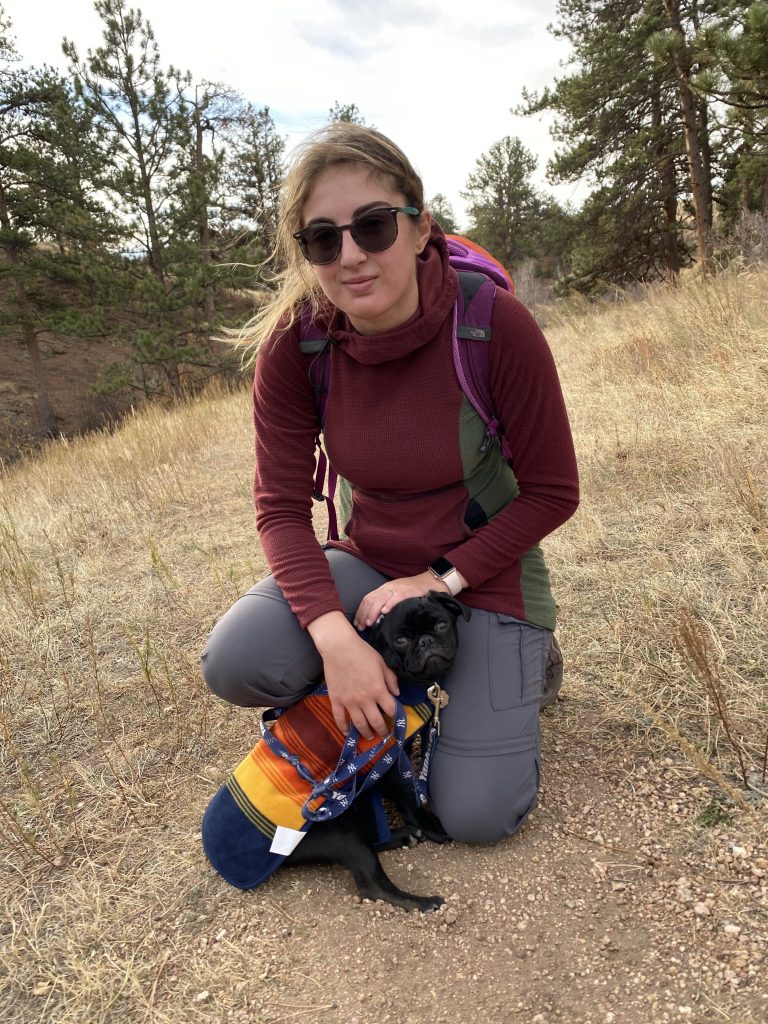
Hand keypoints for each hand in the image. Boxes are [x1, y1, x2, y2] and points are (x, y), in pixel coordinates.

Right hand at [307, 611, 399, 738]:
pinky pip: (339, 719)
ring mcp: (349, 701)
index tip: (396, 719)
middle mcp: (365, 699)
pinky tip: (347, 733)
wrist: (339, 647)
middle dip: (382, 730)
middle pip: (376, 721)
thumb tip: (397, 693)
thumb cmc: (362, 652)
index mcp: (378, 689)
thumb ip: (391, 679)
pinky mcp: (336, 700)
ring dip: (366, 733)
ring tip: (370, 737)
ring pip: (359, 724)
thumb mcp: (381, 663)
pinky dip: (343, 728)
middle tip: (384, 734)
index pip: (390, 709)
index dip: (395, 716)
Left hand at [353, 572, 451, 629]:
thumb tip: (377, 619)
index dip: (360, 612)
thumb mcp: (396, 595)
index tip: (357, 624)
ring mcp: (397, 588)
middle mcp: (388, 587)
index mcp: (384, 589)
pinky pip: (396, 597)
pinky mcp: (408, 590)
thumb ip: (387, 603)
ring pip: (381, 599)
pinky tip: (385, 612)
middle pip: (371, 600)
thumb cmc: (413, 591)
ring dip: (373, 612)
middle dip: (364, 614)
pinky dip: (390, 604)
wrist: (430, 581)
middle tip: (362, 627)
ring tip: (370, 622)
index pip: (367, 599)